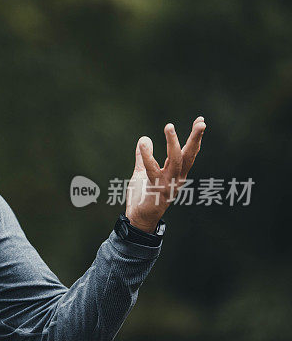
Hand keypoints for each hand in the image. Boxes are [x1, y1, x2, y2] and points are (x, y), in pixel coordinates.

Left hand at [125, 116, 206, 231]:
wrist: (138, 219)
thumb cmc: (142, 197)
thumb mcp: (142, 173)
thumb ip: (142, 157)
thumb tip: (143, 138)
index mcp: (177, 174)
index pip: (189, 153)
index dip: (195, 138)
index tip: (200, 121)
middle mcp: (177, 178)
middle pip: (189, 156)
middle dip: (195, 139)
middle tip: (201, 122)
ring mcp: (169, 184)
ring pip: (175, 161)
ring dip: (173, 143)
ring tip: (170, 126)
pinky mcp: (157, 190)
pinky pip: (153, 170)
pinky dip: (148, 156)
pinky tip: (144, 142)